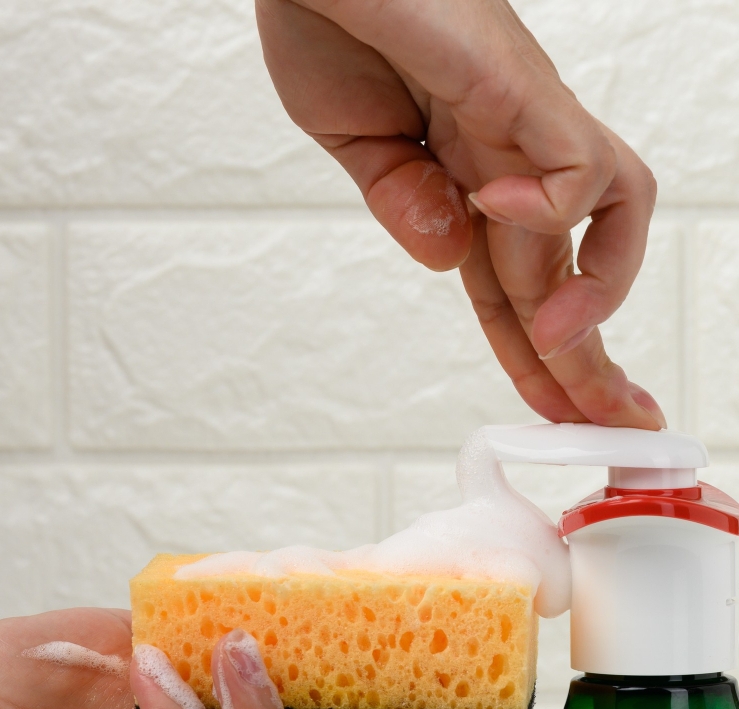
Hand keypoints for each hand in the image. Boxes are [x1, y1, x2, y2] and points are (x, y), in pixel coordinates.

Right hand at [257, 0, 664, 429]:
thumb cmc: (331, 21)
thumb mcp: (356, 144)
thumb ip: (402, 203)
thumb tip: (447, 256)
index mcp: (465, 176)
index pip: (514, 285)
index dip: (540, 356)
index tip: (562, 415)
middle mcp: (507, 155)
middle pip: (566, 273)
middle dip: (589, 362)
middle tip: (619, 427)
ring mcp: (521, 121)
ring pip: (607, 218)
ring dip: (592, 302)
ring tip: (563, 351)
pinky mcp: (519, 86)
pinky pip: (574, 163)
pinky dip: (550, 208)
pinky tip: (496, 214)